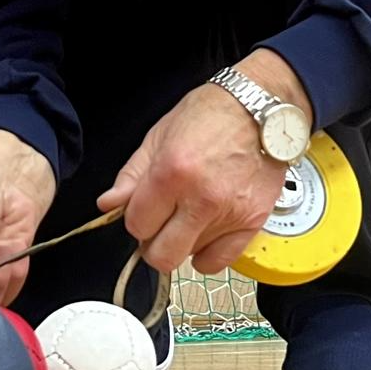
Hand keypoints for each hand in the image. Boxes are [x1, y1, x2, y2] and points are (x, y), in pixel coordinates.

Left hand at [98, 51, 311, 275]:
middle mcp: (200, 199)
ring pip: (189, 257)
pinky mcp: (252, 221)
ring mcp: (229, 214)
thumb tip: (108, 205)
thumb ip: (132, 175)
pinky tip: (205, 233)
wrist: (262, 108)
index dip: (136, 219)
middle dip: (153, 243)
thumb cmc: (211, 114)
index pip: (137, 226)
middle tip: (160, 224)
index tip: (144, 210)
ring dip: (182, 241)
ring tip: (190, 213)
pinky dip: (208, 254)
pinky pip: (220, 261)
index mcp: (171, 173)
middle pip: (161, 255)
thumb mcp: (159, 136)